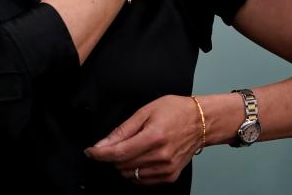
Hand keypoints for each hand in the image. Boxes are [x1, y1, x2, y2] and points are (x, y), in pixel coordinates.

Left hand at [85, 95, 202, 184]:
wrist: (201, 122)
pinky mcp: (170, 175)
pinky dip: (138, 170)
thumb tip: (103, 144)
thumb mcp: (146, 111)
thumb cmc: (176, 111)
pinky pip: (143, 180)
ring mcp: (166, 168)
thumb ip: (123, 130)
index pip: (119, 153)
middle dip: (115, 155)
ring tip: (137, 147)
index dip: (100, 154)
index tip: (90, 151)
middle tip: (122, 141)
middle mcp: (161, 156)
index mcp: (154, 136)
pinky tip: (144, 156)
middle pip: (123, 164)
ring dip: (126, 163)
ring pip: (131, 174)